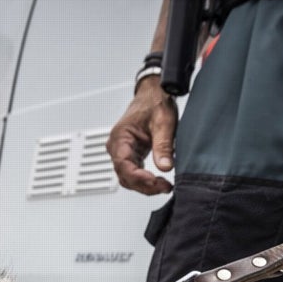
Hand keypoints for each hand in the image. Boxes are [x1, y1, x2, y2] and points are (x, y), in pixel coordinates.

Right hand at [106, 78, 177, 194]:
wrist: (154, 94)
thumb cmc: (155, 103)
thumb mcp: (164, 122)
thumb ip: (163, 145)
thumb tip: (165, 167)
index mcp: (120, 137)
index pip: (124, 165)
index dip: (139, 178)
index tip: (156, 182)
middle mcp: (117, 146)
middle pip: (125, 176)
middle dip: (144, 185)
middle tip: (165, 187)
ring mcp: (122, 152)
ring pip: (129, 178)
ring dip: (145, 186)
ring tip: (164, 186)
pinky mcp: (131, 155)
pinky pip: (134, 173)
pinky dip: (146, 180)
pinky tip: (159, 182)